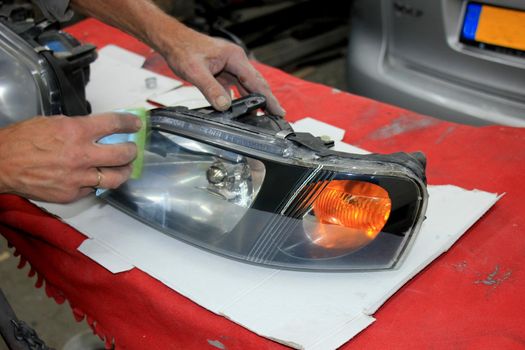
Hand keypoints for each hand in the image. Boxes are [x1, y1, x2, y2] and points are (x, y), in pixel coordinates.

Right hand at [0, 113, 140, 202]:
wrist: (0, 164)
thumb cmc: (23, 140)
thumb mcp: (52, 122)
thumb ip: (78, 126)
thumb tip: (99, 130)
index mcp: (76, 131)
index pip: (114, 124)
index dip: (129, 123)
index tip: (136, 124)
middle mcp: (81, 155)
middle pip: (123, 155)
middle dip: (132, 151)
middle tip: (132, 149)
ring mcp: (77, 177)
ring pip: (115, 178)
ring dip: (124, 171)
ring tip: (124, 167)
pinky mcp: (71, 194)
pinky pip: (94, 188)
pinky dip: (98, 182)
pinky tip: (97, 177)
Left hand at [159, 25, 285, 115]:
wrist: (172, 41)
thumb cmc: (183, 49)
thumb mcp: (195, 72)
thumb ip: (211, 89)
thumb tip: (224, 106)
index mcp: (234, 57)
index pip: (255, 81)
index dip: (268, 98)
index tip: (278, 110)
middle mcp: (236, 60)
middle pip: (256, 83)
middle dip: (267, 99)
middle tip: (278, 115)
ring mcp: (230, 65)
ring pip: (247, 85)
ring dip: (255, 99)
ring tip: (265, 114)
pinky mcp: (224, 71)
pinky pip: (237, 86)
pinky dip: (242, 97)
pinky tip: (244, 108)